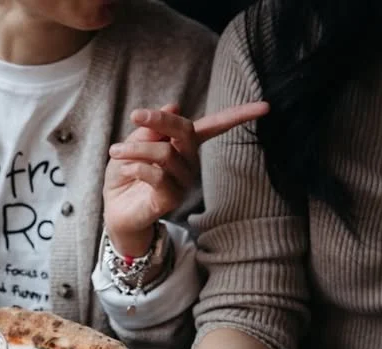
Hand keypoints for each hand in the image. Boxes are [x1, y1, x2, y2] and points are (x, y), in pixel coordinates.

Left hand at [102, 101, 268, 255]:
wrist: (116, 211)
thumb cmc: (126, 175)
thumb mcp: (133, 145)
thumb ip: (150, 130)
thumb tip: (173, 106)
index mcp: (184, 145)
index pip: (216, 127)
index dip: (240, 115)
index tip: (266, 107)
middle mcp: (190, 163)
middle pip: (185, 130)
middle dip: (160, 120)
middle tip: (135, 115)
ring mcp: (184, 182)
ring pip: (164, 153)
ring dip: (135, 149)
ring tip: (115, 152)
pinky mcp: (172, 199)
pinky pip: (156, 175)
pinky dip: (135, 166)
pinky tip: (125, 169)